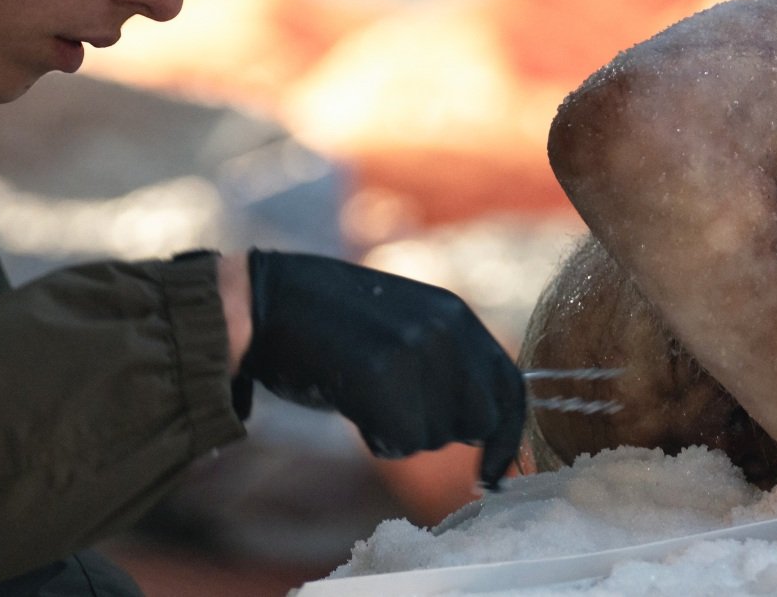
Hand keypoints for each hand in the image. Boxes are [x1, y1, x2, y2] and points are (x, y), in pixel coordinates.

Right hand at [240, 251, 526, 488]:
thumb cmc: (331, 322)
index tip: (495, 475)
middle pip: (480, 420)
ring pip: (436, 435)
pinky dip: (377, 438)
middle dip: (445, 433)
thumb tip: (484, 424)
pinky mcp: (380, 376)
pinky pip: (399, 441)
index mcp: (455, 313)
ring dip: (404, 433)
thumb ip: (449, 361)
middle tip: (397, 414)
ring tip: (365, 394)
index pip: (511, 386)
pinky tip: (352, 406)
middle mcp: (445, 329)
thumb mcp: (407, 323)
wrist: (266, 301)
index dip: (509, 437)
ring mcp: (414, 351)